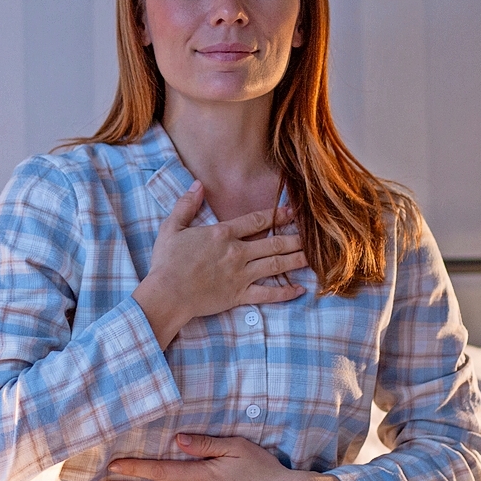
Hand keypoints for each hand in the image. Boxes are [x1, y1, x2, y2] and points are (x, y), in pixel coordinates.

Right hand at [132, 181, 306, 346]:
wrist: (167, 294)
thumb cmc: (167, 262)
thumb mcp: (172, 227)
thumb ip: (186, 205)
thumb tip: (198, 184)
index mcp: (223, 234)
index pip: (257, 220)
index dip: (277, 215)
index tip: (293, 211)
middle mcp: (237, 252)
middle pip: (274, 243)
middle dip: (296, 237)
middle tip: (313, 234)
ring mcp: (240, 275)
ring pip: (275, 265)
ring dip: (296, 260)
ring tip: (313, 256)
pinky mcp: (239, 296)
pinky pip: (267, 294)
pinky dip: (284, 293)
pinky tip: (299, 289)